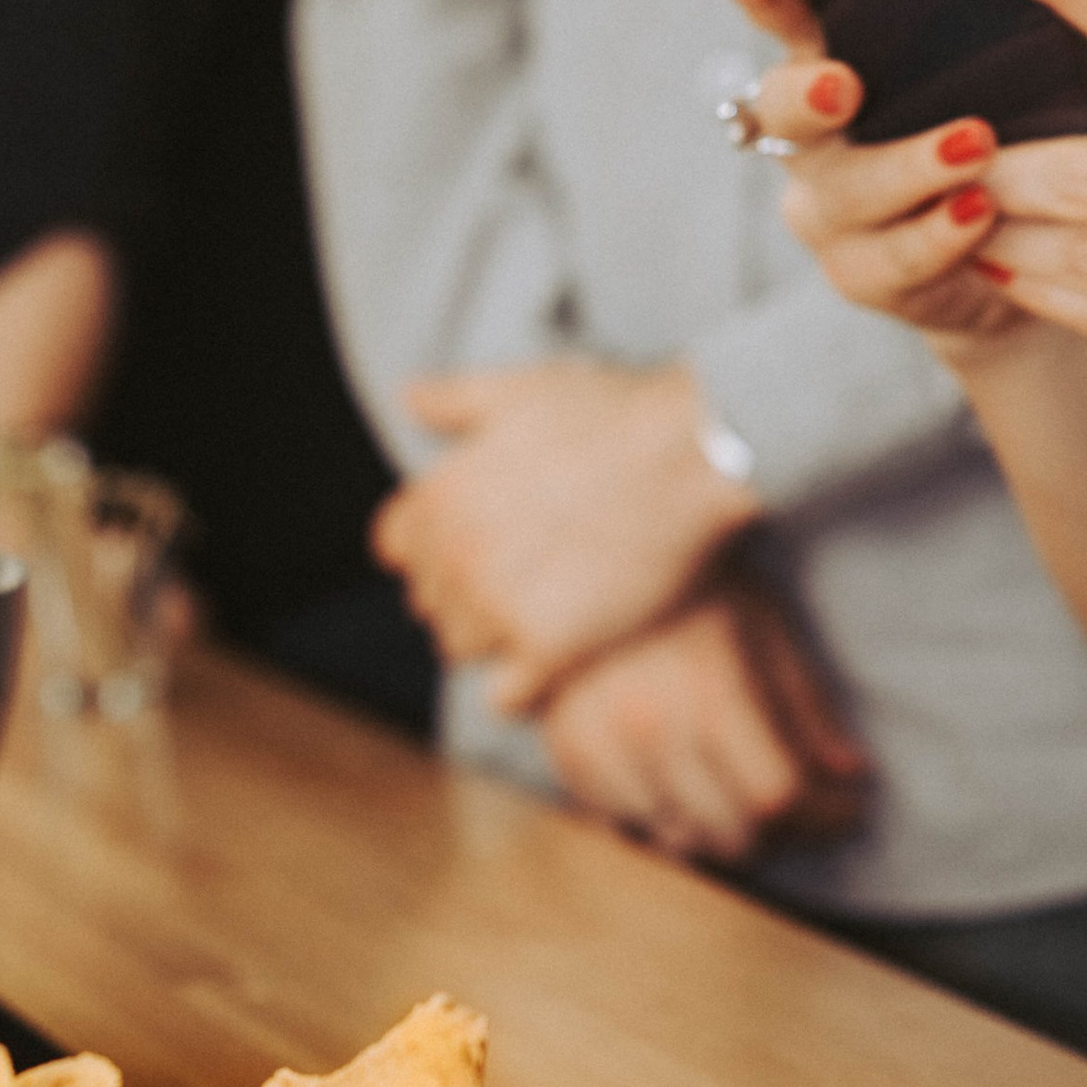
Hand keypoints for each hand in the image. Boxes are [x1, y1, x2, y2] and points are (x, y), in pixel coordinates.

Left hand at [374, 358, 759, 711]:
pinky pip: (506, 697)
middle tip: (521, 578)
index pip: (396, 546)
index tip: (477, 540)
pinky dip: (523, 688)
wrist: (689, 452)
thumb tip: (408, 397)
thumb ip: (453, 400)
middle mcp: (455, 556)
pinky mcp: (550, 649)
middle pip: (430, 600)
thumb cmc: (610, 412)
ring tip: (539, 617)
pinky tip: (554, 663)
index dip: (433, 545)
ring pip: (461, 648)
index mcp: (440, 496)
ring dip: (491, 638)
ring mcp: (499, 607)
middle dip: (465, 591)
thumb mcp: (518, 389)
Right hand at [535, 574, 870, 863]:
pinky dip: (662, 816)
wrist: (584, 556)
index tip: (848, 810)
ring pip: (679, 838)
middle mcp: (648, 727)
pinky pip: (625, 822)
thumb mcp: (764, 625)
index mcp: (710, 690)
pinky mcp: (568, 754)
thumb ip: (806, 706)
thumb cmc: (689, 585)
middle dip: (781, 833)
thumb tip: (850, 773)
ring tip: (740, 794)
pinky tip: (681, 780)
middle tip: (799, 809)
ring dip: (720, 829)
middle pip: (731, 834)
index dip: (824, 817)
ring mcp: (600, 745)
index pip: (776, 796)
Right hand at [724, 0, 1013, 343]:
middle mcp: (811, 137)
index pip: (784, 10)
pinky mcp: (861, 273)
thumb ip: (981, 11)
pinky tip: (978, 212)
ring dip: (906, 167)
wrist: (1023, 247)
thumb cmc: (1009, 125)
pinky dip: (935, 236)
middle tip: (844, 86)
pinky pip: (887, 260)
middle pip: (778, 109)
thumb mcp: (996, 58)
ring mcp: (828, 209)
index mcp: (835, 59)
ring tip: (975, 144)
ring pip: (841, 191)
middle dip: (805, 95)